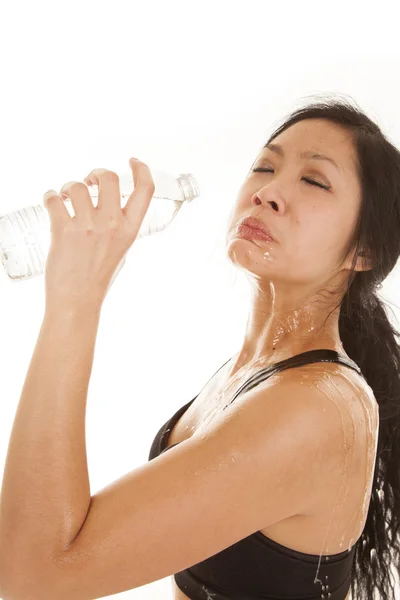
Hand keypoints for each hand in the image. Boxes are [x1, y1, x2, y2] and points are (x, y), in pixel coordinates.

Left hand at [43, 158, 154, 310]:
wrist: (77, 300)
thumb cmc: (98, 278)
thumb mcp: (121, 251)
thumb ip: (119, 227)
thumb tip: (106, 206)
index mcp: (130, 230)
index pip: (145, 190)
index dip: (140, 169)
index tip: (132, 162)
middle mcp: (112, 225)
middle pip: (108, 178)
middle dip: (95, 174)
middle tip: (88, 183)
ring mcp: (87, 226)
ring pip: (76, 186)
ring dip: (68, 188)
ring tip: (65, 199)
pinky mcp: (63, 230)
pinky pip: (54, 199)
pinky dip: (49, 197)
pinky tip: (52, 203)